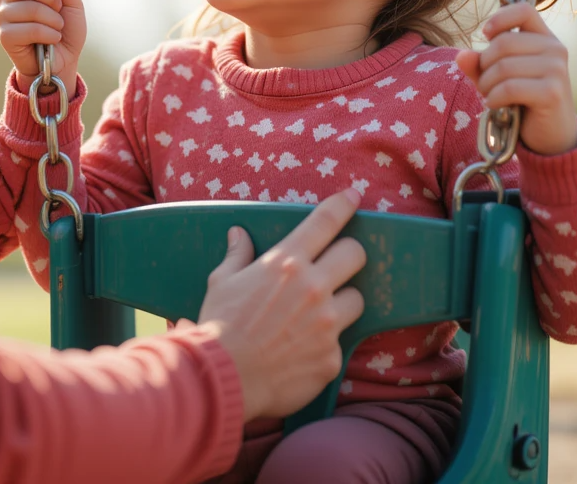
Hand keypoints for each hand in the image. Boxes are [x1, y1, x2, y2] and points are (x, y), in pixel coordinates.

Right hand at [0, 0, 86, 96]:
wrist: (64, 61)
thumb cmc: (65, 28)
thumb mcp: (72, 1)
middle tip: (58, 10)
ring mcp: (3, 15)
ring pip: (31, 8)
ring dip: (54, 20)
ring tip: (56, 28)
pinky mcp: (5, 36)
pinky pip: (31, 29)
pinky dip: (49, 34)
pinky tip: (51, 40)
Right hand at [198, 189, 365, 421]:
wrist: (224, 379)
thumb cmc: (219, 325)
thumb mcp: (221, 282)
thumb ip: (238, 255)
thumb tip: (238, 234)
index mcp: (287, 263)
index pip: (325, 222)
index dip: (343, 205)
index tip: (353, 196)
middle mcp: (314, 288)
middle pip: (355, 254)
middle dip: (349, 255)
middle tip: (336, 265)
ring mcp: (327, 324)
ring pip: (357, 300)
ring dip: (342, 302)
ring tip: (320, 314)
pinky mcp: (332, 357)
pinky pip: (339, 342)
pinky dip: (325, 344)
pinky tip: (302, 351)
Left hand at [456, 2, 576, 154]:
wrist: (550, 134)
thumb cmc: (521, 98)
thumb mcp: (496, 76)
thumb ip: (478, 63)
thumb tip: (461, 56)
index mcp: (544, 37)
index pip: (524, 9)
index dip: (500, 18)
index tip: (486, 34)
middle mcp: (555, 49)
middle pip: (503, 43)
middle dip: (484, 65)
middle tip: (485, 83)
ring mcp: (557, 69)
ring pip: (503, 66)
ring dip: (486, 85)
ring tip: (490, 95)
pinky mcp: (552, 92)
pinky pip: (509, 88)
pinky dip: (494, 98)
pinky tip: (495, 105)